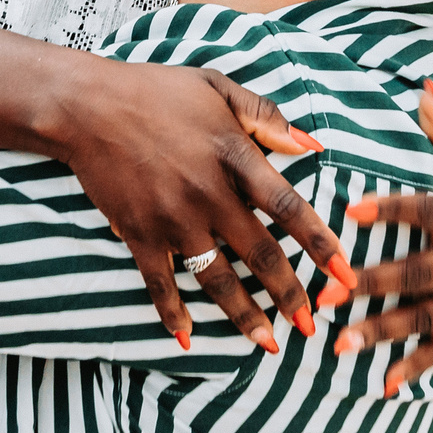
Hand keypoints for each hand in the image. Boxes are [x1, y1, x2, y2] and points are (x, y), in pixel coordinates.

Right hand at [58, 62, 357, 352]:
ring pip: (217, 278)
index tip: (345, 274)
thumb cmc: (155, 90)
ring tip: (268, 344)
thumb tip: (312, 146)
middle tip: (311, 326)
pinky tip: (188, 338)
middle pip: (259, 253)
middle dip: (290, 295)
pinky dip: (172, 313)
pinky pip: (159, 283)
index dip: (320, 243)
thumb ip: (266, 117)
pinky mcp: (138, 232)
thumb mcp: (217, 88)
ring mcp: (172, 217)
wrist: (87, 106)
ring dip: (244, 315)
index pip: (287, 206)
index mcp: (232, 154)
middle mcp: (207, 192)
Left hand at [317, 85, 432, 393]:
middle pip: (418, 273)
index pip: (423, 211)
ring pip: (425, 317)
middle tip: (328, 296)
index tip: (350, 211)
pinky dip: (416, 367)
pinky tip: (383, 386)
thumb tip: (420, 87)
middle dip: (372, 286)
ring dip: (383, 332)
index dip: (389, 211)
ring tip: (340, 345)